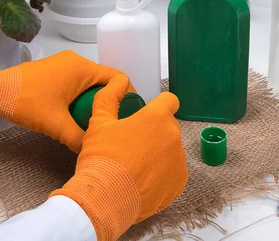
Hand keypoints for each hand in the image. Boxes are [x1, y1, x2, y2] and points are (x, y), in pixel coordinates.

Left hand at [0, 50, 132, 152]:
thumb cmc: (26, 103)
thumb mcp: (56, 125)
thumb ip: (79, 139)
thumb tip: (93, 151)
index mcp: (82, 68)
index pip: (118, 78)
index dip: (127, 96)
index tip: (127, 115)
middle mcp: (77, 61)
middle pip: (105, 81)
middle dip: (109, 102)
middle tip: (110, 123)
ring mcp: (65, 63)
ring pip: (90, 83)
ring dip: (93, 101)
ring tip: (93, 122)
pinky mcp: (55, 68)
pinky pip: (78, 82)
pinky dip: (81, 96)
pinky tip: (75, 114)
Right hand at [50, 74, 187, 240]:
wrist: (105, 198)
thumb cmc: (102, 157)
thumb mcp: (99, 121)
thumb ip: (110, 96)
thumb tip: (119, 80)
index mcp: (157, 117)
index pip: (169, 100)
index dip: (158, 104)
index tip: (146, 114)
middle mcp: (173, 136)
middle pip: (169, 126)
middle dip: (155, 131)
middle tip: (132, 143)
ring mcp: (179, 161)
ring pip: (171, 150)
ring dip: (158, 153)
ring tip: (135, 165)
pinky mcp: (179, 182)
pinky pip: (173, 172)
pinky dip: (161, 174)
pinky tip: (142, 179)